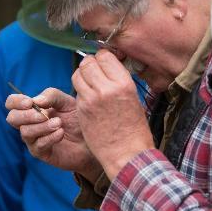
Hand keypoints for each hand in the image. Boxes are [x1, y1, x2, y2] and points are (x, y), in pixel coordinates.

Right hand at [5, 88, 101, 181]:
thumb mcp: (67, 102)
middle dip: (26, 115)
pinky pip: (38, 145)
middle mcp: (29, 124)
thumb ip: (52, 96)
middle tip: (44, 115)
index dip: (16, 102)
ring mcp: (34, 140)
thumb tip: (35, 101)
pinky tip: (61, 133)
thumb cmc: (77, 119)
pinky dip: (50, 137)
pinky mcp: (42, 153)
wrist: (91, 138)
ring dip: (43, 126)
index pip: (12, 103)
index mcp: (32, 109)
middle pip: (12, 118)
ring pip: (25, 132)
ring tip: (59, 124)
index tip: (30, 103)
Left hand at [72, 50, 154, 179]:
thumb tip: (108, 68)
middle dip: (89, 65)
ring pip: (77, 75)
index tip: (103, 64)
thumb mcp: (133, 99)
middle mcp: (105, 88)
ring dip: (82, 77)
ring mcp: (91, 99)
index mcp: (123, 83)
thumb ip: (119, 82)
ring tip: (90, 85)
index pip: (104, 56)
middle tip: (94, 73)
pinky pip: (76, 92)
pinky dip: (81, 92)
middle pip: (87, 62)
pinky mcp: (81, 111)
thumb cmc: (134, 130)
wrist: (127, 154)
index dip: (102, 58)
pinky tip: (89, 100)